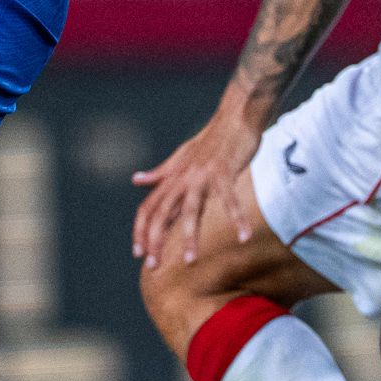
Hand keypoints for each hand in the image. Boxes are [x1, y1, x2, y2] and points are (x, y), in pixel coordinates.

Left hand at [131, 114, 262, 267]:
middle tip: (154, 265)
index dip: (141, 231)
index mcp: (173, 177)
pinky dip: (237, 218)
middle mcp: (182, 178)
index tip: (139, 253)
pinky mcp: (224, 172)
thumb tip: (136, 179)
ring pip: (190, 210)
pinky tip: (244, 236)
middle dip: (155, 240)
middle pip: (161, 212)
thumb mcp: (181, 156)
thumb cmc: (211, 139)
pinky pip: (230, 199)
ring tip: (191, 261)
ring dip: (189, 237)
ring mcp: (202, 175)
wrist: (235, 115)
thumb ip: (160, 172)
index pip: (149, 208)